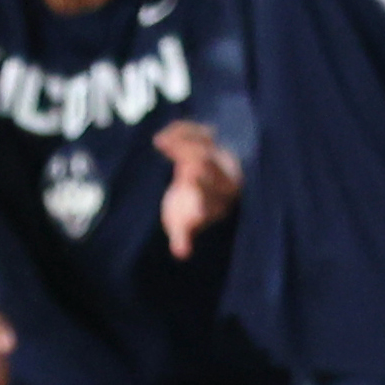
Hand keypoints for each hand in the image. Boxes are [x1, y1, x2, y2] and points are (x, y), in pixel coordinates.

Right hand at [153, 122, 242, 256]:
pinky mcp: (211, 141)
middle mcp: (224, 177)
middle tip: (184, 156)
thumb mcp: (182, 224)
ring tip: (160, 142)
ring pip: (207, 146)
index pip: (218, 190)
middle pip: (216, 165)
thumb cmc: (187, 210)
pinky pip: (200, 132)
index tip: (192, 174)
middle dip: (201, 158)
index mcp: (219, 199)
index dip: (206, 182)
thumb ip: (182, 237)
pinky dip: (182, 130)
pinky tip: (163, 138)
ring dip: (185, 141)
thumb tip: (181, 253)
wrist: (195, 188)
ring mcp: (219, 157)